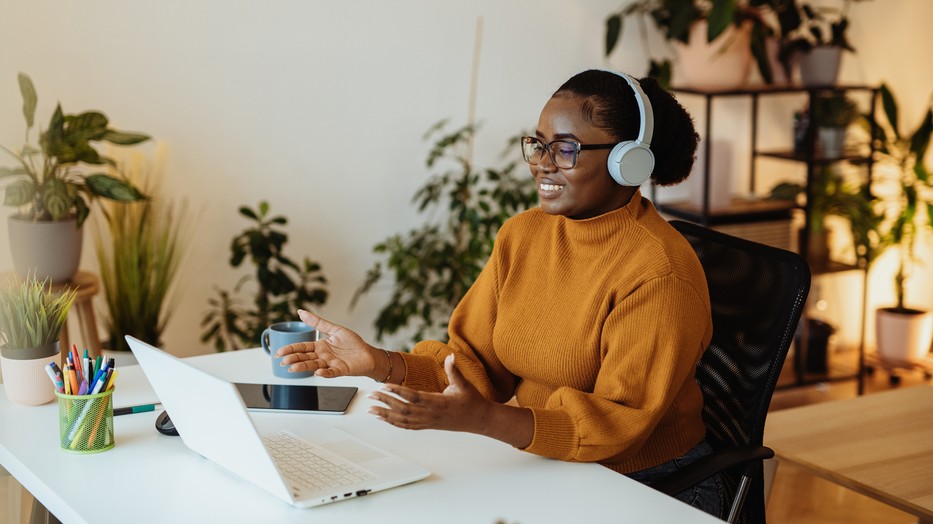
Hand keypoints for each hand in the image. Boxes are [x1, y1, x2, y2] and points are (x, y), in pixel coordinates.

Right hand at [275, 309, 379, 378]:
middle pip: (305, 357)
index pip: (302, 347)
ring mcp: (331, 364)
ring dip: (304, 367)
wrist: (368, 354)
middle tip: (283, 361)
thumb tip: (301, 312)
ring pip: (314, 365)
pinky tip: (318, 372)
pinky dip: (324, 373)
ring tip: (293, 368)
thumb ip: (318, 322)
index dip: (291, 349)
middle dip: (294, 359)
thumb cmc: (353, 343)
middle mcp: (323, 356)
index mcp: (320, 346)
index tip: (279, 352)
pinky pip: (331, 372)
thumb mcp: (334, 329)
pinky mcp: (341, 370)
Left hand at [367, 354, 492, 432]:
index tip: (385, 385)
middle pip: (404, 409)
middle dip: (385, 402)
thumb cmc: (471, 401)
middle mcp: (431, 414)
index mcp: (439, 402)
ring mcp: (428, 422)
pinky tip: (383, 418)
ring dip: (385, 415)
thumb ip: (454, 371)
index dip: (398, 392)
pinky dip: (394, 422)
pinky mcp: (428, 425)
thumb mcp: (465, 384)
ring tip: (370, 409)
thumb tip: (450, 356)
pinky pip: (407, 426)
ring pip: (403, 420)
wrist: (479, 420)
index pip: (414, 397)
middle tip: (370, 395)